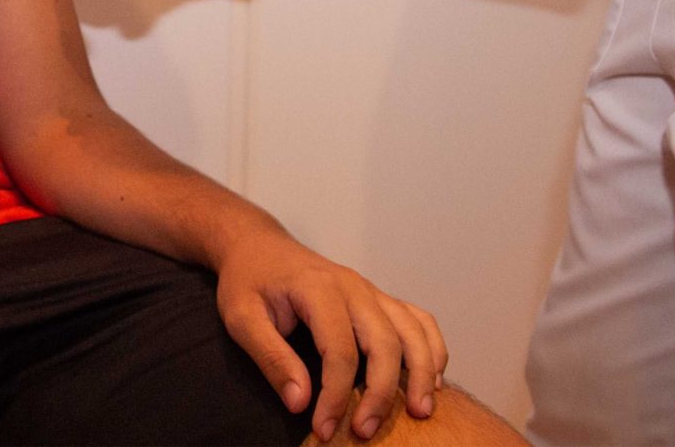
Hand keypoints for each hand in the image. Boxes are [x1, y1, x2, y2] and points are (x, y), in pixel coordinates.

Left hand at [212, 221, 447, 442]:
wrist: (258, 246)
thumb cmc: (248, 281)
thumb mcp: (242, 318)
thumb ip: (271, 358)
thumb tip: (300, 403)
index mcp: (318, 289)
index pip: (339, 350)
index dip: (336, 396)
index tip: (324, 429)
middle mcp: (353, 286)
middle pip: (384, 342)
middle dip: (380, 393)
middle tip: (365, 432)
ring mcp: (370, 290)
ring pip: (412, 330)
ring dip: (421, 372)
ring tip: (420, 412)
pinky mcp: (378, 298)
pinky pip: (418, 319)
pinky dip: (433, 347)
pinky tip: (433, 379)